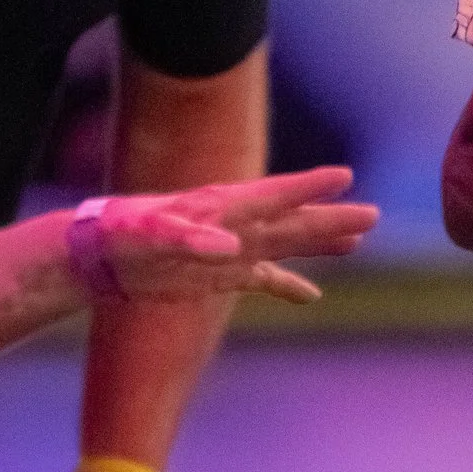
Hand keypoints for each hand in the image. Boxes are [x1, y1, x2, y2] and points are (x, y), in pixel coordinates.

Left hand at [96, 168, 378, 303]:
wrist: (99, 255)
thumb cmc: (123, 236)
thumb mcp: (153, 236)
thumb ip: (190, 239)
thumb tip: (230, 248)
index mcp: (222, 207)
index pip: (274, 195)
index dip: (309, 187)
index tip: (344, 177)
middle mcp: (234, 225)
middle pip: (292, 221)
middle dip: (331, 218)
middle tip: (373, 215)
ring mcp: (230, 249)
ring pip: (285, 244)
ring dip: (319, 243)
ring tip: (358, 240)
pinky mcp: (220, 274)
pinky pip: (264, 278)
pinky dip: (288, 285)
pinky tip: (312, 295)